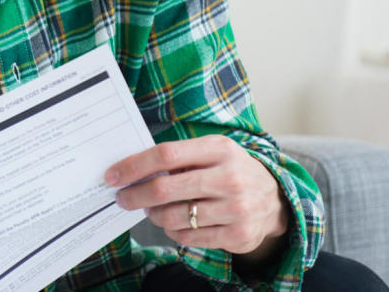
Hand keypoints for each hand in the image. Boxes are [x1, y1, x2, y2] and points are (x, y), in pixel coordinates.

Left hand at [105, 135, 289, 257]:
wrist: (275, 200)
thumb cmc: (230, 170)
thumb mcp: (211, 152)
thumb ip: (178, 158)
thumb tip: (131, 170)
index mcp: (220, 149)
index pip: (165, 155)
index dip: (134, 166)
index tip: (112, 175)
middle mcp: (230, 178)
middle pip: (165, 189)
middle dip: (135, 195)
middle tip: (122, 198)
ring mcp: (236, 209)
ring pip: (173, 217)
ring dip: (154, 215)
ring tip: (152, 210)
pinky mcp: (238, 235)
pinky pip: (188, 237)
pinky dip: (173, 231)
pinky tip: (175, 222)